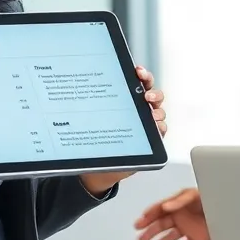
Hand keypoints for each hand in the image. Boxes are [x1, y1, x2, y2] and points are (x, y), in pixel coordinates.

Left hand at [80, 65, 164, 194]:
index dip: (142, 75)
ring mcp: (147, 124)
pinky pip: (161, 130)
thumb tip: (77, 92)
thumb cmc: (98, 140)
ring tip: (150, 115)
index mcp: (128, 99)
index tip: (138, 71)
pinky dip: (160, 128)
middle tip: (146, 95)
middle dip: (153, 92)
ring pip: (159, 112)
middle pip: (153, 95)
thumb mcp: (93, 121)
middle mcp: (140, 109)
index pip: (139, 82)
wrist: (101, 167)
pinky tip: (155, 128)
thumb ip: (92, 107)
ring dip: (157, 111)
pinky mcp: (151, 139)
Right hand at [135, 187, 208, 239]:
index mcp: (180, 203)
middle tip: (139, 238)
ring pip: (170, 237)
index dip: (149, 215)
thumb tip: (167, 206)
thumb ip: (181, 200)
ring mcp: (189, 227)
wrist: (232, 213)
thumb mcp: (196, 195)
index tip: (139, 222)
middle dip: (150, 231)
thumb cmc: (215, 199)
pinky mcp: (197, 238)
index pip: (161, 209)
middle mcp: (183, 215)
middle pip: (162, 224)